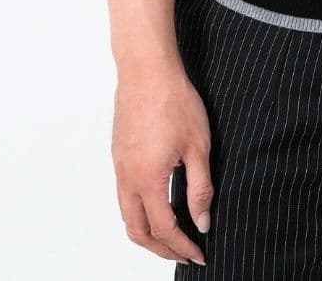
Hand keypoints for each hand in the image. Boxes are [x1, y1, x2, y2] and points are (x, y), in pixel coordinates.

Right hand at [111, 56, 213, 264]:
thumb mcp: (198, 146)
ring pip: (127, 216)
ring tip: (171, 236)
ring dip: (147, 233)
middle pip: (138, 231)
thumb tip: (203, 221)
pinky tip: (158, 204)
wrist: (146, 68)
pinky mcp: (118, 155)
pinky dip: (139, 212)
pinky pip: (123, 196)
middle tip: (184, 252)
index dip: (183, 246)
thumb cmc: (174, 100)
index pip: (165, 228)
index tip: (199, 253)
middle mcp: (127, 178)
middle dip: (161, 249)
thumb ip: (200, 188)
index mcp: (148, 180)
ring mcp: (119, 167)